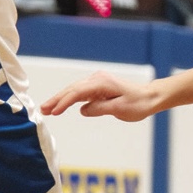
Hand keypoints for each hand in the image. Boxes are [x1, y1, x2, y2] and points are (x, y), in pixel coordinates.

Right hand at [41, 71, 156, 120]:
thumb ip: (99, 109)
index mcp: (102, 83)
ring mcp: (97, 82)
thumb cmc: (138, 103)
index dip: (64, 102)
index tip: (54, 112)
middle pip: (72, 89)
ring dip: (60, 99)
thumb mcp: (119, 109)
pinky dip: (69, 99)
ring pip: (74, 90)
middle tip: (42, 109)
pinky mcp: (98, 87)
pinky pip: (80, 92)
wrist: (150, 97)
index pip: (77, 93)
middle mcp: (97, 79)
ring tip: (46, 109)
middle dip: (56, 99)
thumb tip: (83, 110)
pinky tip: (60, 105)